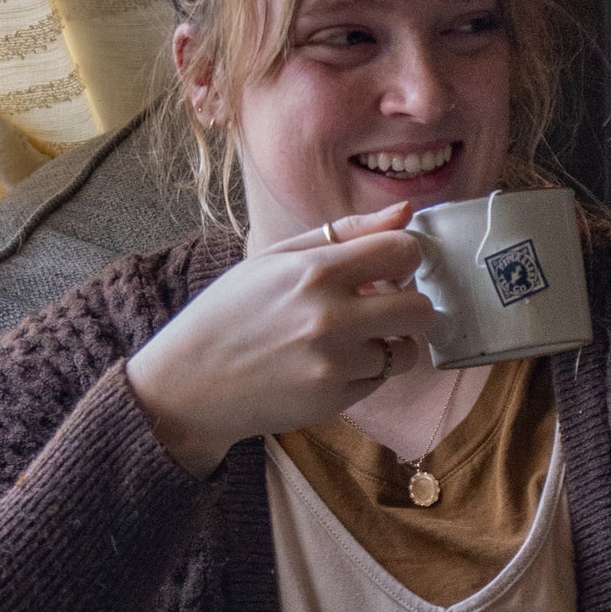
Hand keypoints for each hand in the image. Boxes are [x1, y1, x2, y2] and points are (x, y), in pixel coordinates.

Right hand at [126, 206, 439, 476]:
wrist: (190, 383)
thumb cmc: (231, 312)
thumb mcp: (276, 258)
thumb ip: (345, 232)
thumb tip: (405, 212)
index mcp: (315, 271)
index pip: (403, 251)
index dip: (407, 257)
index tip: (392, 265)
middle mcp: (330, 318)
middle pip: (419, 307)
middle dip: (410, 304)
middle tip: (384, 304)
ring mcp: (335, 364)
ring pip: (407, 350)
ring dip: (390, 342)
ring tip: (356, 338)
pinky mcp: (335, 400)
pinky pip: (380, 379)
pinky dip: (367, 370)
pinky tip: (332, 363)